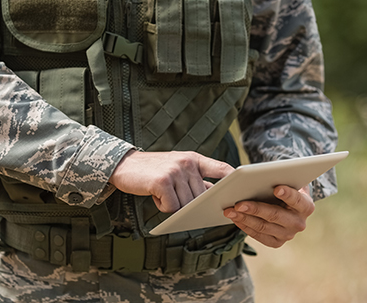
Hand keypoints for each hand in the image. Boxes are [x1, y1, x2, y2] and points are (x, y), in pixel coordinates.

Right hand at [109, 150, 233, 212]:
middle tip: (174, 198)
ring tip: (162, 193)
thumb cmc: (153, 170)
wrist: (123, 165)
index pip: (222, 169)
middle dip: (191, 204)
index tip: (244, 189)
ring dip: (173, 205)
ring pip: (187, 204)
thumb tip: (215, 196)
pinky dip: (162, 206)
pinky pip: (172, 207)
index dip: (234, 180)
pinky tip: (155, 195)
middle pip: (202, 196)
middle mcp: (187, 163)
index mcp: (194, 159)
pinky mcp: (162, 181)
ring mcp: (175, 171)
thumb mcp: (178, 168)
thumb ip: (195, 179)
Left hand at [223, 185, 314, 247]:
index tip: (277, 188)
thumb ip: (281, 178)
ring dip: (244, 219)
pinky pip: (258, 236)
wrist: (288, 205)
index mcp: (306, 206)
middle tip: (239, 204)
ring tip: (230, 211)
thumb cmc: (286, 188)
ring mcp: (288, 235)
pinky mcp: (276, 242)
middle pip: (275, 215)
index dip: (288, 194)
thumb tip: (263, 174)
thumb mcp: (288, 181)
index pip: (297, 200)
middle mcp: (299, 223)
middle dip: (255, 209)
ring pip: (263, 227)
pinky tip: (235, 219)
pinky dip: (245, 226)